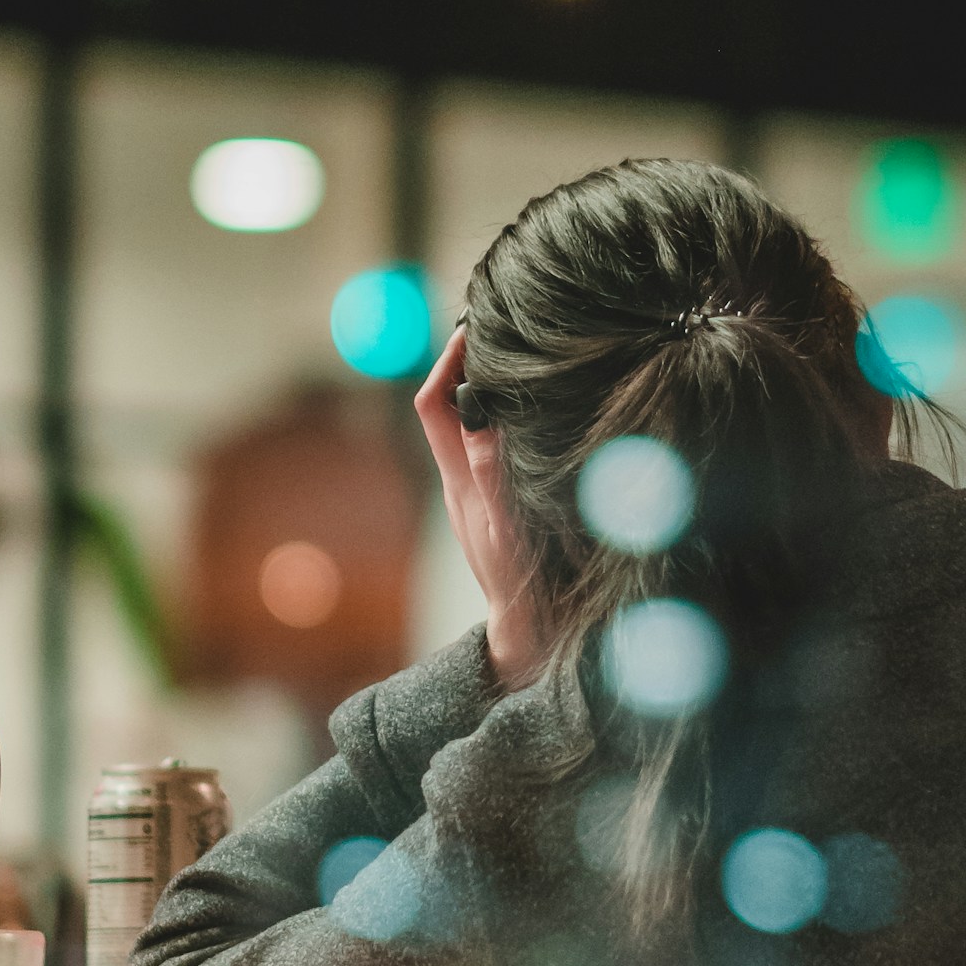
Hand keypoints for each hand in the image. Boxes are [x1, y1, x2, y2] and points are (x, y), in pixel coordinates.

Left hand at [415, 330, 546, 685]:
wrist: (531, 636)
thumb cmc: (522, 589)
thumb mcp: (506, 529)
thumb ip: (491, 472)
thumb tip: (476, 411)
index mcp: (458, 483)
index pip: (434, 407)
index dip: (447, 364)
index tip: (471, 330)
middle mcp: (461, 482)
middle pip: (446, 407)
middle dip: (462, 364)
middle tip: (493, 329)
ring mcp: (477, 494)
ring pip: (468, 425)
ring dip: (482, 389)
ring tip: (512, 357)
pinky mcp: (497, 504)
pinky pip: (490, 446)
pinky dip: (501, 419)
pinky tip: (531, 407)